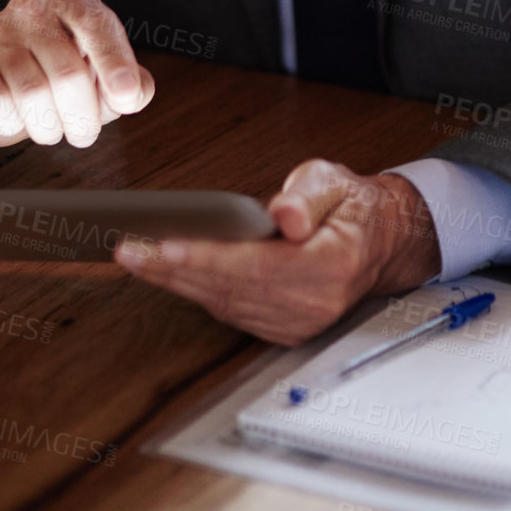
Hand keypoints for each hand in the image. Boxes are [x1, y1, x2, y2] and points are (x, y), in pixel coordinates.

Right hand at [0, 0, 153, 148]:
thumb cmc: (52, 73)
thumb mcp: (97, 73)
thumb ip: (129, 82)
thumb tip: (135, 93)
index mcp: (72, 1)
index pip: (97, 26)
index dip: (115, 64)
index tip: (125, 96)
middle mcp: (33, 8)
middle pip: (68, 73)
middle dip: (83, 117)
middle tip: (84, 133)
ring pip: (33, 94)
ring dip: (49, 126)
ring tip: (51, 126)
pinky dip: (13, 123)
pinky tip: (16, 115)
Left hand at [111, 159, 441, 343]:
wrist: (381, 242)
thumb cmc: (352, 207)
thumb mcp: (334, 182)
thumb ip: (307, 196)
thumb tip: (283, 216)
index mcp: (330, 265)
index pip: (256, 266)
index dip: (206, 257)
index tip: (166, 245)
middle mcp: (314, 303)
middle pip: (230, 289)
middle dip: (173, 269)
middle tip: (130, 250)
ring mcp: (299, 322)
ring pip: (224, 304)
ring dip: (177, 282)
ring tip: (138, 258)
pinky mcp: (285, 329)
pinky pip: (231, 312)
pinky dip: (197, 292)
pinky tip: (170, 274)